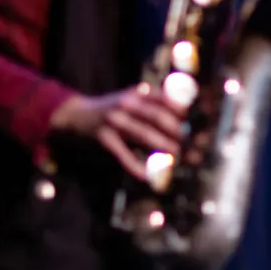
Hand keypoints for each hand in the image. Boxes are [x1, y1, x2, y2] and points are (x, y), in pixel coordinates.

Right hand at [49, 87, 186, 180]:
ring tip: (177, 156)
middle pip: (157, 116)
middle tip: (189, 143)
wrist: (76, 113)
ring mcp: (114, 120)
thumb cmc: (113, 108)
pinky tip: (147, 176)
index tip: (195, 123)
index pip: (165, 99)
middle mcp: (126, 103)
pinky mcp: (103, 137)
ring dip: (163, 146)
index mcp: (137, 93)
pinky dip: (136, 166)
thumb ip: (154, 104)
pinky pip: (123, 154)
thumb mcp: (132, 99)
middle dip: (176, 131)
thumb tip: (185, 118)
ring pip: (144, 134)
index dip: (182, 112)